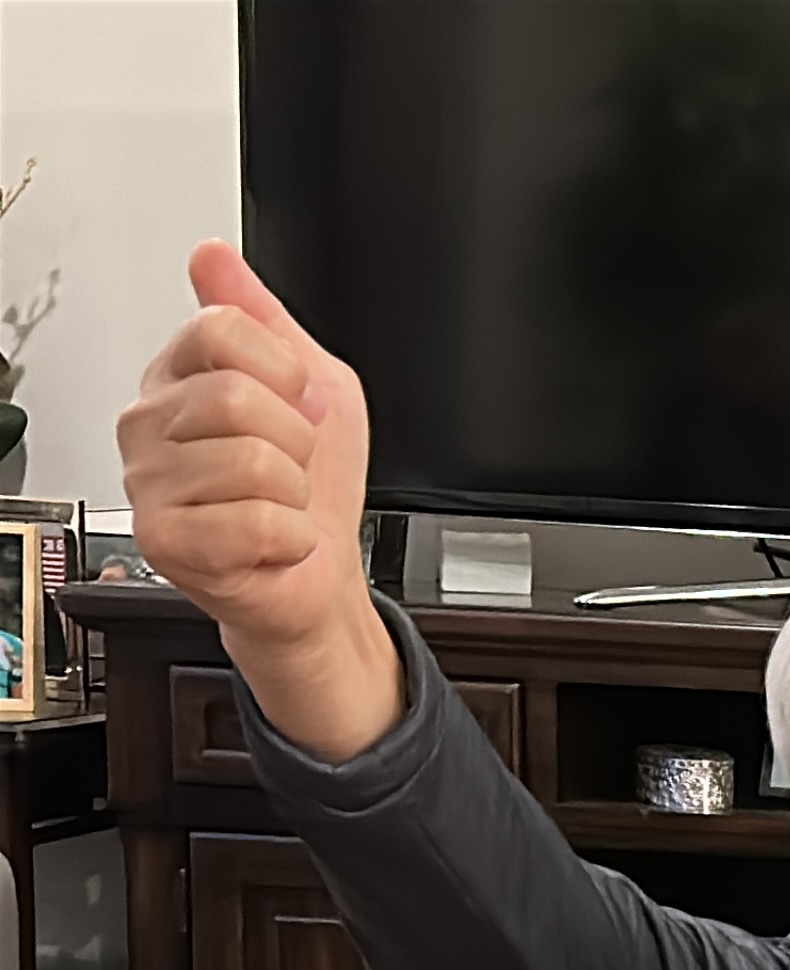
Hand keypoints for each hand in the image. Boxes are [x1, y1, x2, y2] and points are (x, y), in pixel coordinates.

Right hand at [117, 240, 400, 760]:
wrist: (319, 573)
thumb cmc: (315, 485)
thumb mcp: (315, 382)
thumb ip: (265, 317)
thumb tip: (212, 254)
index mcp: (179, 376)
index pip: (221, 328)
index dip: (286, 371)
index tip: (299, 402)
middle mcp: (149, 422)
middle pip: (236, 396)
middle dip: (297, 438)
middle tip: (291, 465)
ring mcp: (148, 482)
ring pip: (251, 461)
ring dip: (294, 492)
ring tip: (278, 504)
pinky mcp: (164, 539)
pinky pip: (254, 521)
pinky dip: (288, 537)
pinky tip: (271, 541)